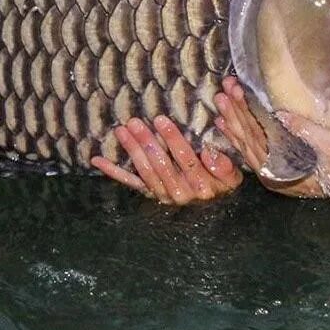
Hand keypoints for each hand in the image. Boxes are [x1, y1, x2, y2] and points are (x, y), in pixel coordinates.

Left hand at [91, 113, 242, 204]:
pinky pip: (131, 183)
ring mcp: (162, 194)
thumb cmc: (223, 184)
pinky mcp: (151, 194)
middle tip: (134, 121)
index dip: (172, 139)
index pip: (185, 159)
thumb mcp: (233, 177)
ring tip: (121, 130)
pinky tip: (97, 160)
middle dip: (146, 141)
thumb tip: (208, 152)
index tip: (161, 119)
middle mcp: (180, 193)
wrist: (214, 210)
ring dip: (132, 150)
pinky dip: (113, 172)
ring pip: (144, 171)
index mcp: (201, 185)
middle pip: (160, 164)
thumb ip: (224, 166)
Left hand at [214, 76, 329, 198]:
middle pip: (247, 140)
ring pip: (246, 145)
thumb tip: (279, 114)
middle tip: (223, 91)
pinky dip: (238, 136)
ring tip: (220, 102)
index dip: (243, 115)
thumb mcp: (329, 143)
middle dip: (234, 114)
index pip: (256, 138)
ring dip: (232, 122)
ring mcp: (273, 171)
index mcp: (283, 169)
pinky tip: (225, 124)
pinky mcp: (276, 166)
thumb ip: (304, 130)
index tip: (233, 94)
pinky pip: (251, 150)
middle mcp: (273, 173)